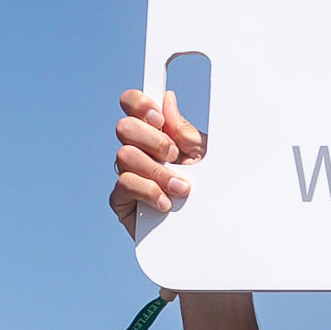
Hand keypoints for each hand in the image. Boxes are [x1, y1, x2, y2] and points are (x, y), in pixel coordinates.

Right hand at [111, 87, 206, 234]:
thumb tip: (167, 101)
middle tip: (174, 156)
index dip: (139, 104)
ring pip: (124, 156)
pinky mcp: (121, 200)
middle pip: (124, 128)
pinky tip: (165, 203)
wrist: (208, 229)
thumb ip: (184, 131)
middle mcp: (137, 150)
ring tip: (181, 187)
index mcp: (154, 133)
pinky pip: (124, 185)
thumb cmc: (208, 189)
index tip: (158, 117)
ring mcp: (127, 174)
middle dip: (152, 140)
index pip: (133, 105)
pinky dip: (148, 191)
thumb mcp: (203, 156)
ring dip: (157, 171)